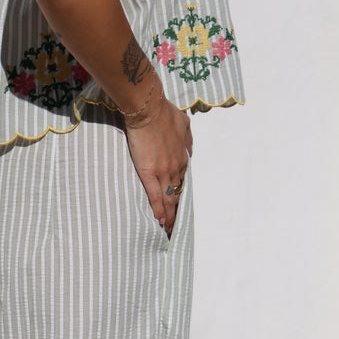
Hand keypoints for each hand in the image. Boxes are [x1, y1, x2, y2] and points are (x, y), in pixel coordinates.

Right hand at [124, 97, 192, 233]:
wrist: (148, 109)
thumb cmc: (163, 112)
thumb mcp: (184, 124)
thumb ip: (188, 139)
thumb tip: (190, 150)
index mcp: (183, 157)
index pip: (183, 182)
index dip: (180, 195)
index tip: (179, 206)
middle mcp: (176, 167)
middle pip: (177, 194)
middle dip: (177, 211)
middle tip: (176, 225)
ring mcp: (164, 171)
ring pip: (169, 199)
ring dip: (170, 215)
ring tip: (169, 228)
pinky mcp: (149, 172)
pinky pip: (155, 196)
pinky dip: (158, 209)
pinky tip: (160, 220)